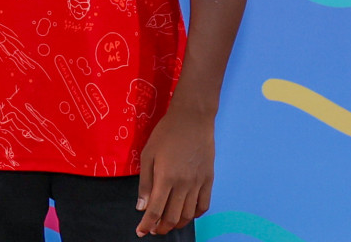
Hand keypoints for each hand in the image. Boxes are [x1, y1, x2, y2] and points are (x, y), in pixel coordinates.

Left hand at [135, 103, 214, 235]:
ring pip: (188, 214)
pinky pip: (204, 205)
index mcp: (166, 178)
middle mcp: (184, 185)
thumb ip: (145, 183)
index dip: (147, 224)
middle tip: (153, 230)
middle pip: (172, 216)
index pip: (155, 210)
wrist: (193, 120)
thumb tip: (141, 207)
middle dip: (161, 227)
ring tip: (167, 225)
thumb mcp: (148, 154)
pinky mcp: (209, 180)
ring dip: (176, 224)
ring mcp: (199, 184)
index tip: (141, 232)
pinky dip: (194, 215)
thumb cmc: (165, 134)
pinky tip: (186, 214)